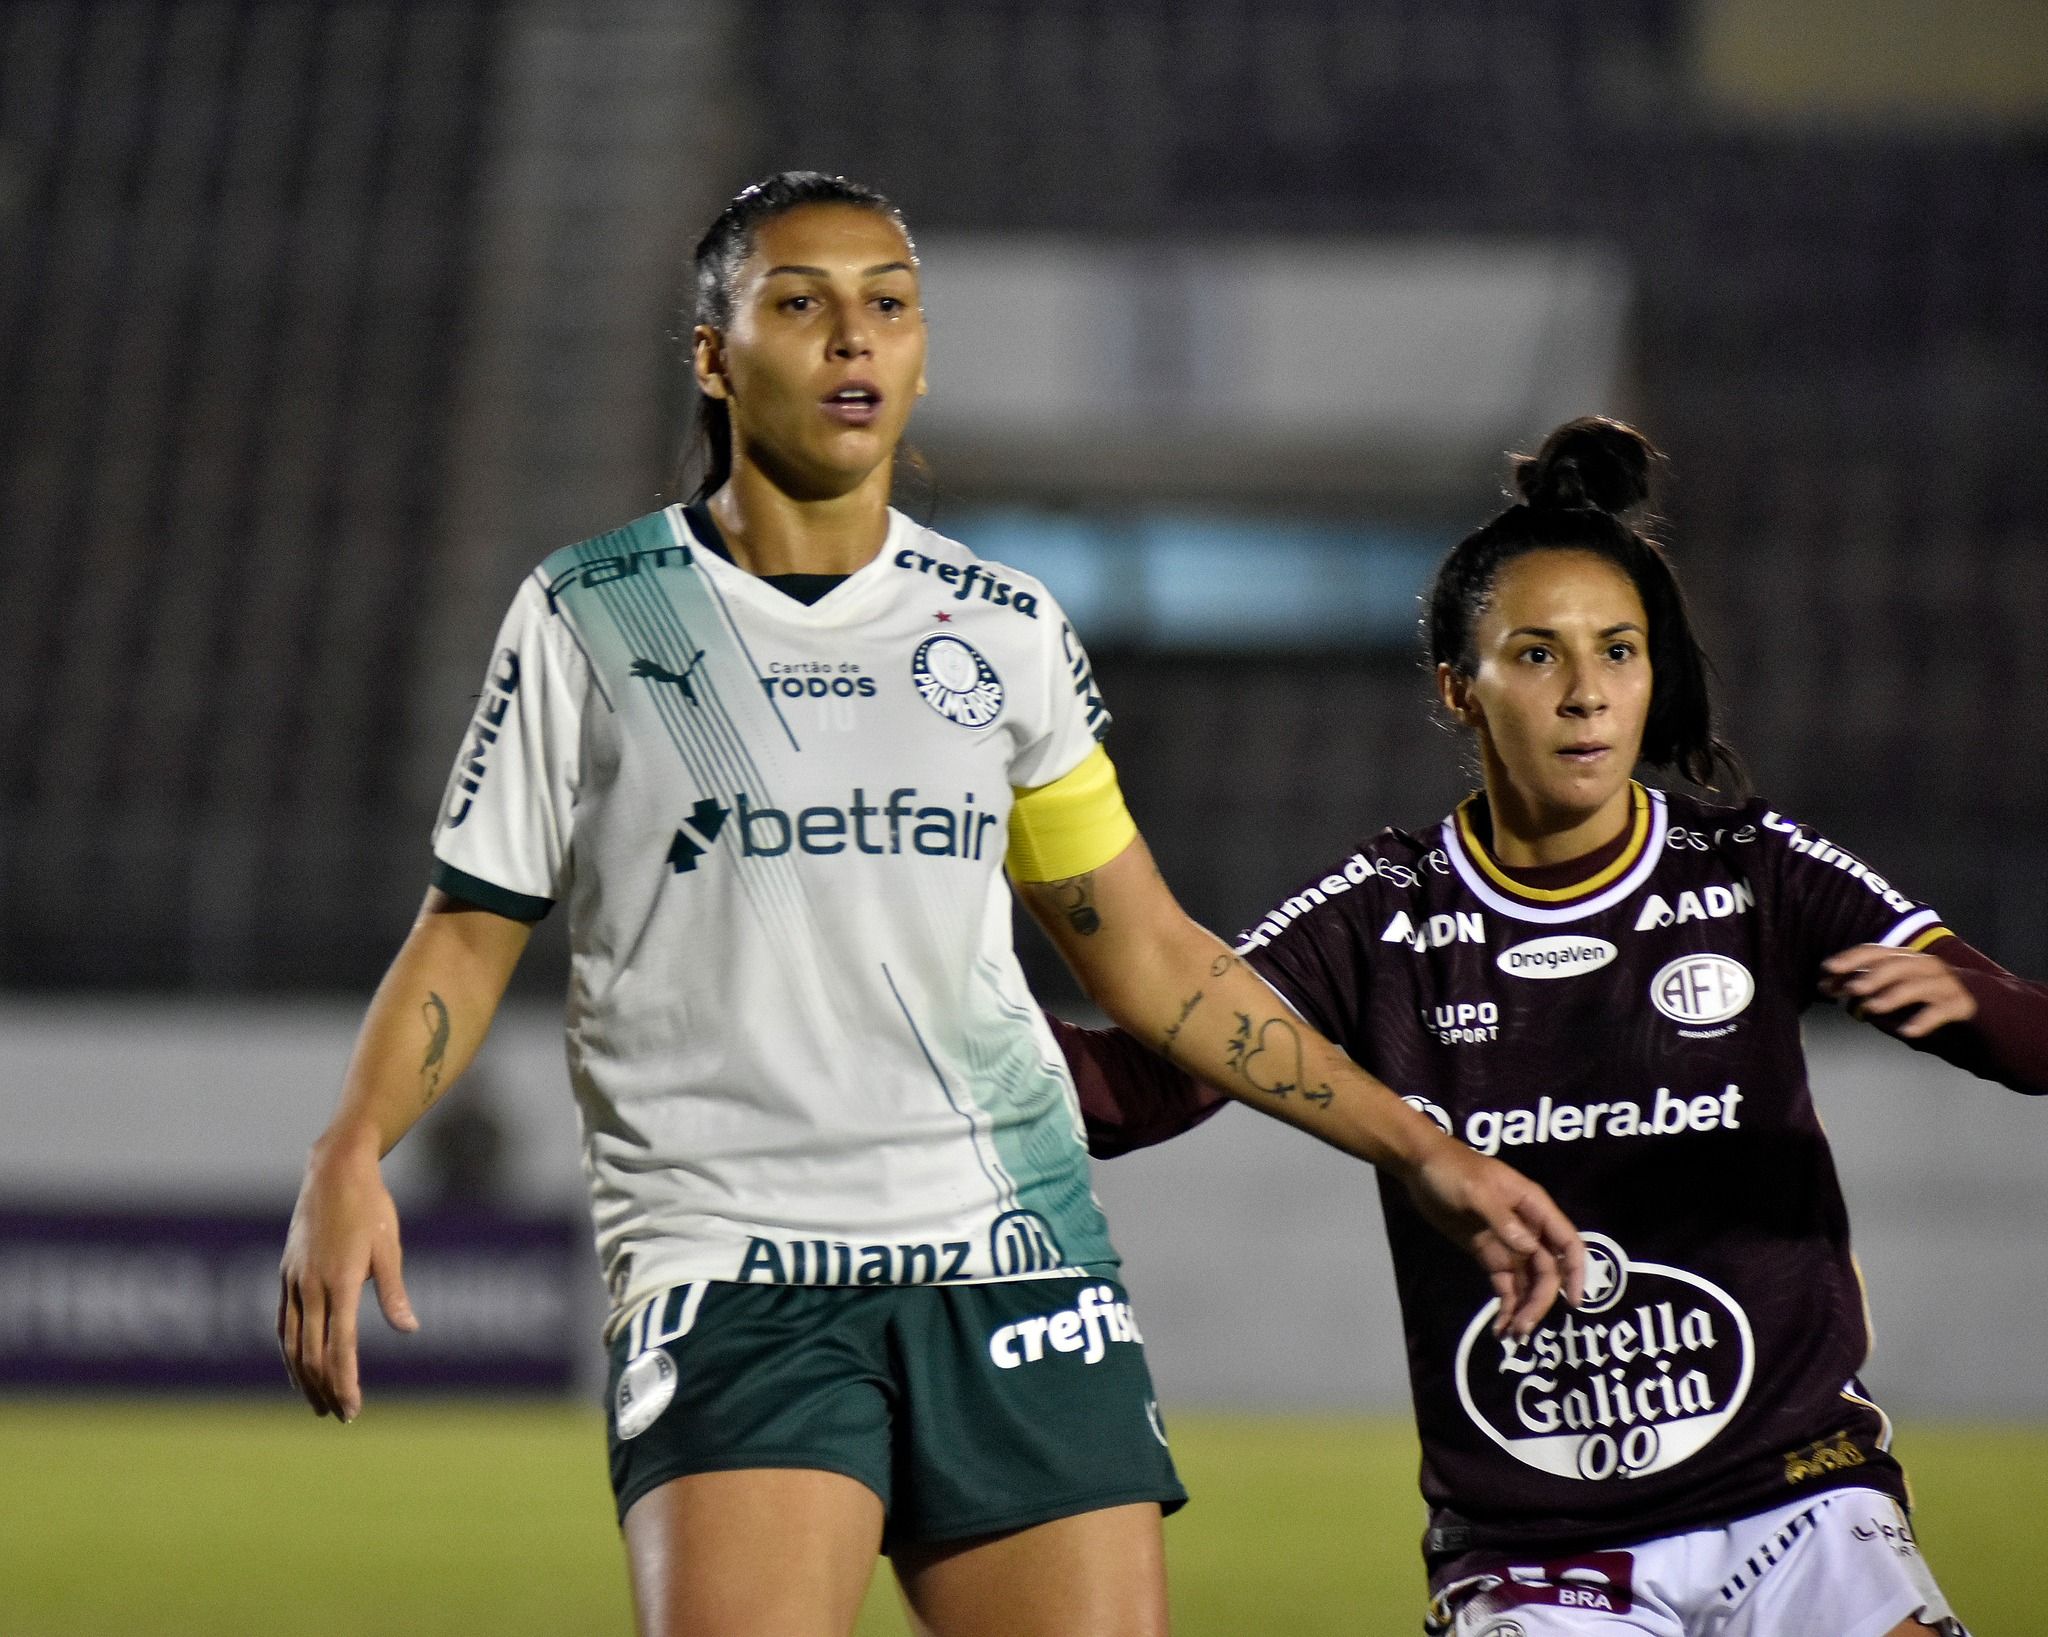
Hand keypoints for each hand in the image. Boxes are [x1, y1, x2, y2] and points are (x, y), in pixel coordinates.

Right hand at [278, 1133, 417, 1420]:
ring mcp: (294, 1281)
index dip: (345, 1382)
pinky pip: (283, 1323)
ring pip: (291, 1343)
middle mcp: (311, 1286)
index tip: (352, 1409)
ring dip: (303, 1378)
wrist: (333, 1171)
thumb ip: (394, 1291)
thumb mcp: (389, 1246)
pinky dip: (289, 1351)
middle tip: (341, 1416)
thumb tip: (409, 1329)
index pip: (340, 1347)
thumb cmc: (371, 1206)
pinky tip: (297, 1367)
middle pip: (312, 1353)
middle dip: (325, 1389)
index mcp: (341, 1282)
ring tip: (317, 1404)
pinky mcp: (286, 1274)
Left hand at [1401, 1139, 1585, 1337]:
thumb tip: (1530, 1249)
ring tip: (1513, 1335)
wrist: (1420, 1166)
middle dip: (1541, 1301)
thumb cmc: (1451, 1170)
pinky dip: (1506, 1305)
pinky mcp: (1488, 1255)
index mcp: (1533, 1207)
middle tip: (1524, 1328)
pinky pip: (1505, 1284)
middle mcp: (1527, 1229)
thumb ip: (1501, 1219)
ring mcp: (1507, 1244)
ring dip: (1525, 1309)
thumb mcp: (1475, 1191)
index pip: (1567, 1242)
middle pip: (1547, 1271)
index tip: (1573, 1302)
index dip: (1575, 1271)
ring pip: (1528, 1282)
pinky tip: (1500, 1327)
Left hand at [1820, 944, 1976, 1037]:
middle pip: (1897, 964)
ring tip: (1872, 1008)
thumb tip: (1825, 986)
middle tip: (1851, 989)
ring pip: (1918, 985)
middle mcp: (1924, 965)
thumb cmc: (1921, 996)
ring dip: (1894, 995)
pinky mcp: (1960, 1004)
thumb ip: (1860, 987)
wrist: (1976, 1004)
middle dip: (1872, 975)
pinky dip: (1923, 1020)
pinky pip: (1941, 1010)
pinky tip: (1907, 1031)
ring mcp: (1944, 983)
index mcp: (1903, 958)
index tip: (1827, 968)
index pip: (1875, 952)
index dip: (1850, 958)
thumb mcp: (1889, 990)